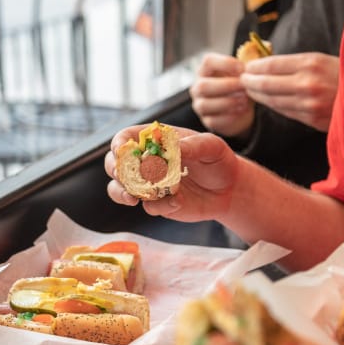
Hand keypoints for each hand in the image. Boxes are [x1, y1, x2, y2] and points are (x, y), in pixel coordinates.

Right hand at [104, 125, 239, 222]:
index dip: (119, 144)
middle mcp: (146, 161)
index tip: (121, 151)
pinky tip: (178, 203)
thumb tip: (176, 148)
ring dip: (122, 193)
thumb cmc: (218, 160)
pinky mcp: (157, 204)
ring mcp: (149, 184)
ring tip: (133, 198)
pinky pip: (148, 207)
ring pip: (120, 188)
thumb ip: (194, 145)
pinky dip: (159, 206)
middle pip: (115, 163)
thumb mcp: (212, 146)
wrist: (229, 190)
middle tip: (123, 177)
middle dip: (115, 170)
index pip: (126, 137)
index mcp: (155, 140)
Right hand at [189, 53, 254, 137]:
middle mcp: (198, 87)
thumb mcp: (247, 71)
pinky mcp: (207, 121)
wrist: (242, 109)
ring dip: (228, 102)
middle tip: (244, 87)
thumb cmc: (241, 85)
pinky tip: (241, 110)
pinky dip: (229, 116)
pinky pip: (213, 120)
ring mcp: (200, 105)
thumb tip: (267, 45)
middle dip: (226, 86)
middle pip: (204, 85)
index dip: (225, 63)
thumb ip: (255, 57)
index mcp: (207, 70)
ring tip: (245, 100)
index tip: (242, 68)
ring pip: (206, 104)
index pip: (208, 61)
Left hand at [240, 52, 338, 131]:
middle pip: (266, 84)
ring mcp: (309, 104)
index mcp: (311, 63)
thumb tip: (264, 65)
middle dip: (249, 83)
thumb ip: (296, 63)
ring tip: (249, 91)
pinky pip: (284, 111)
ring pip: (273, 100)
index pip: (271, 65)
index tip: (246, 67)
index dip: (254, 67)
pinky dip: (272, 105)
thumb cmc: (342, 75)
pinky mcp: (311, 119)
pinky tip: (266, 101)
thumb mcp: (321, 60)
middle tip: (241, 81)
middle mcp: (308, 83)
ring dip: (257, 96)